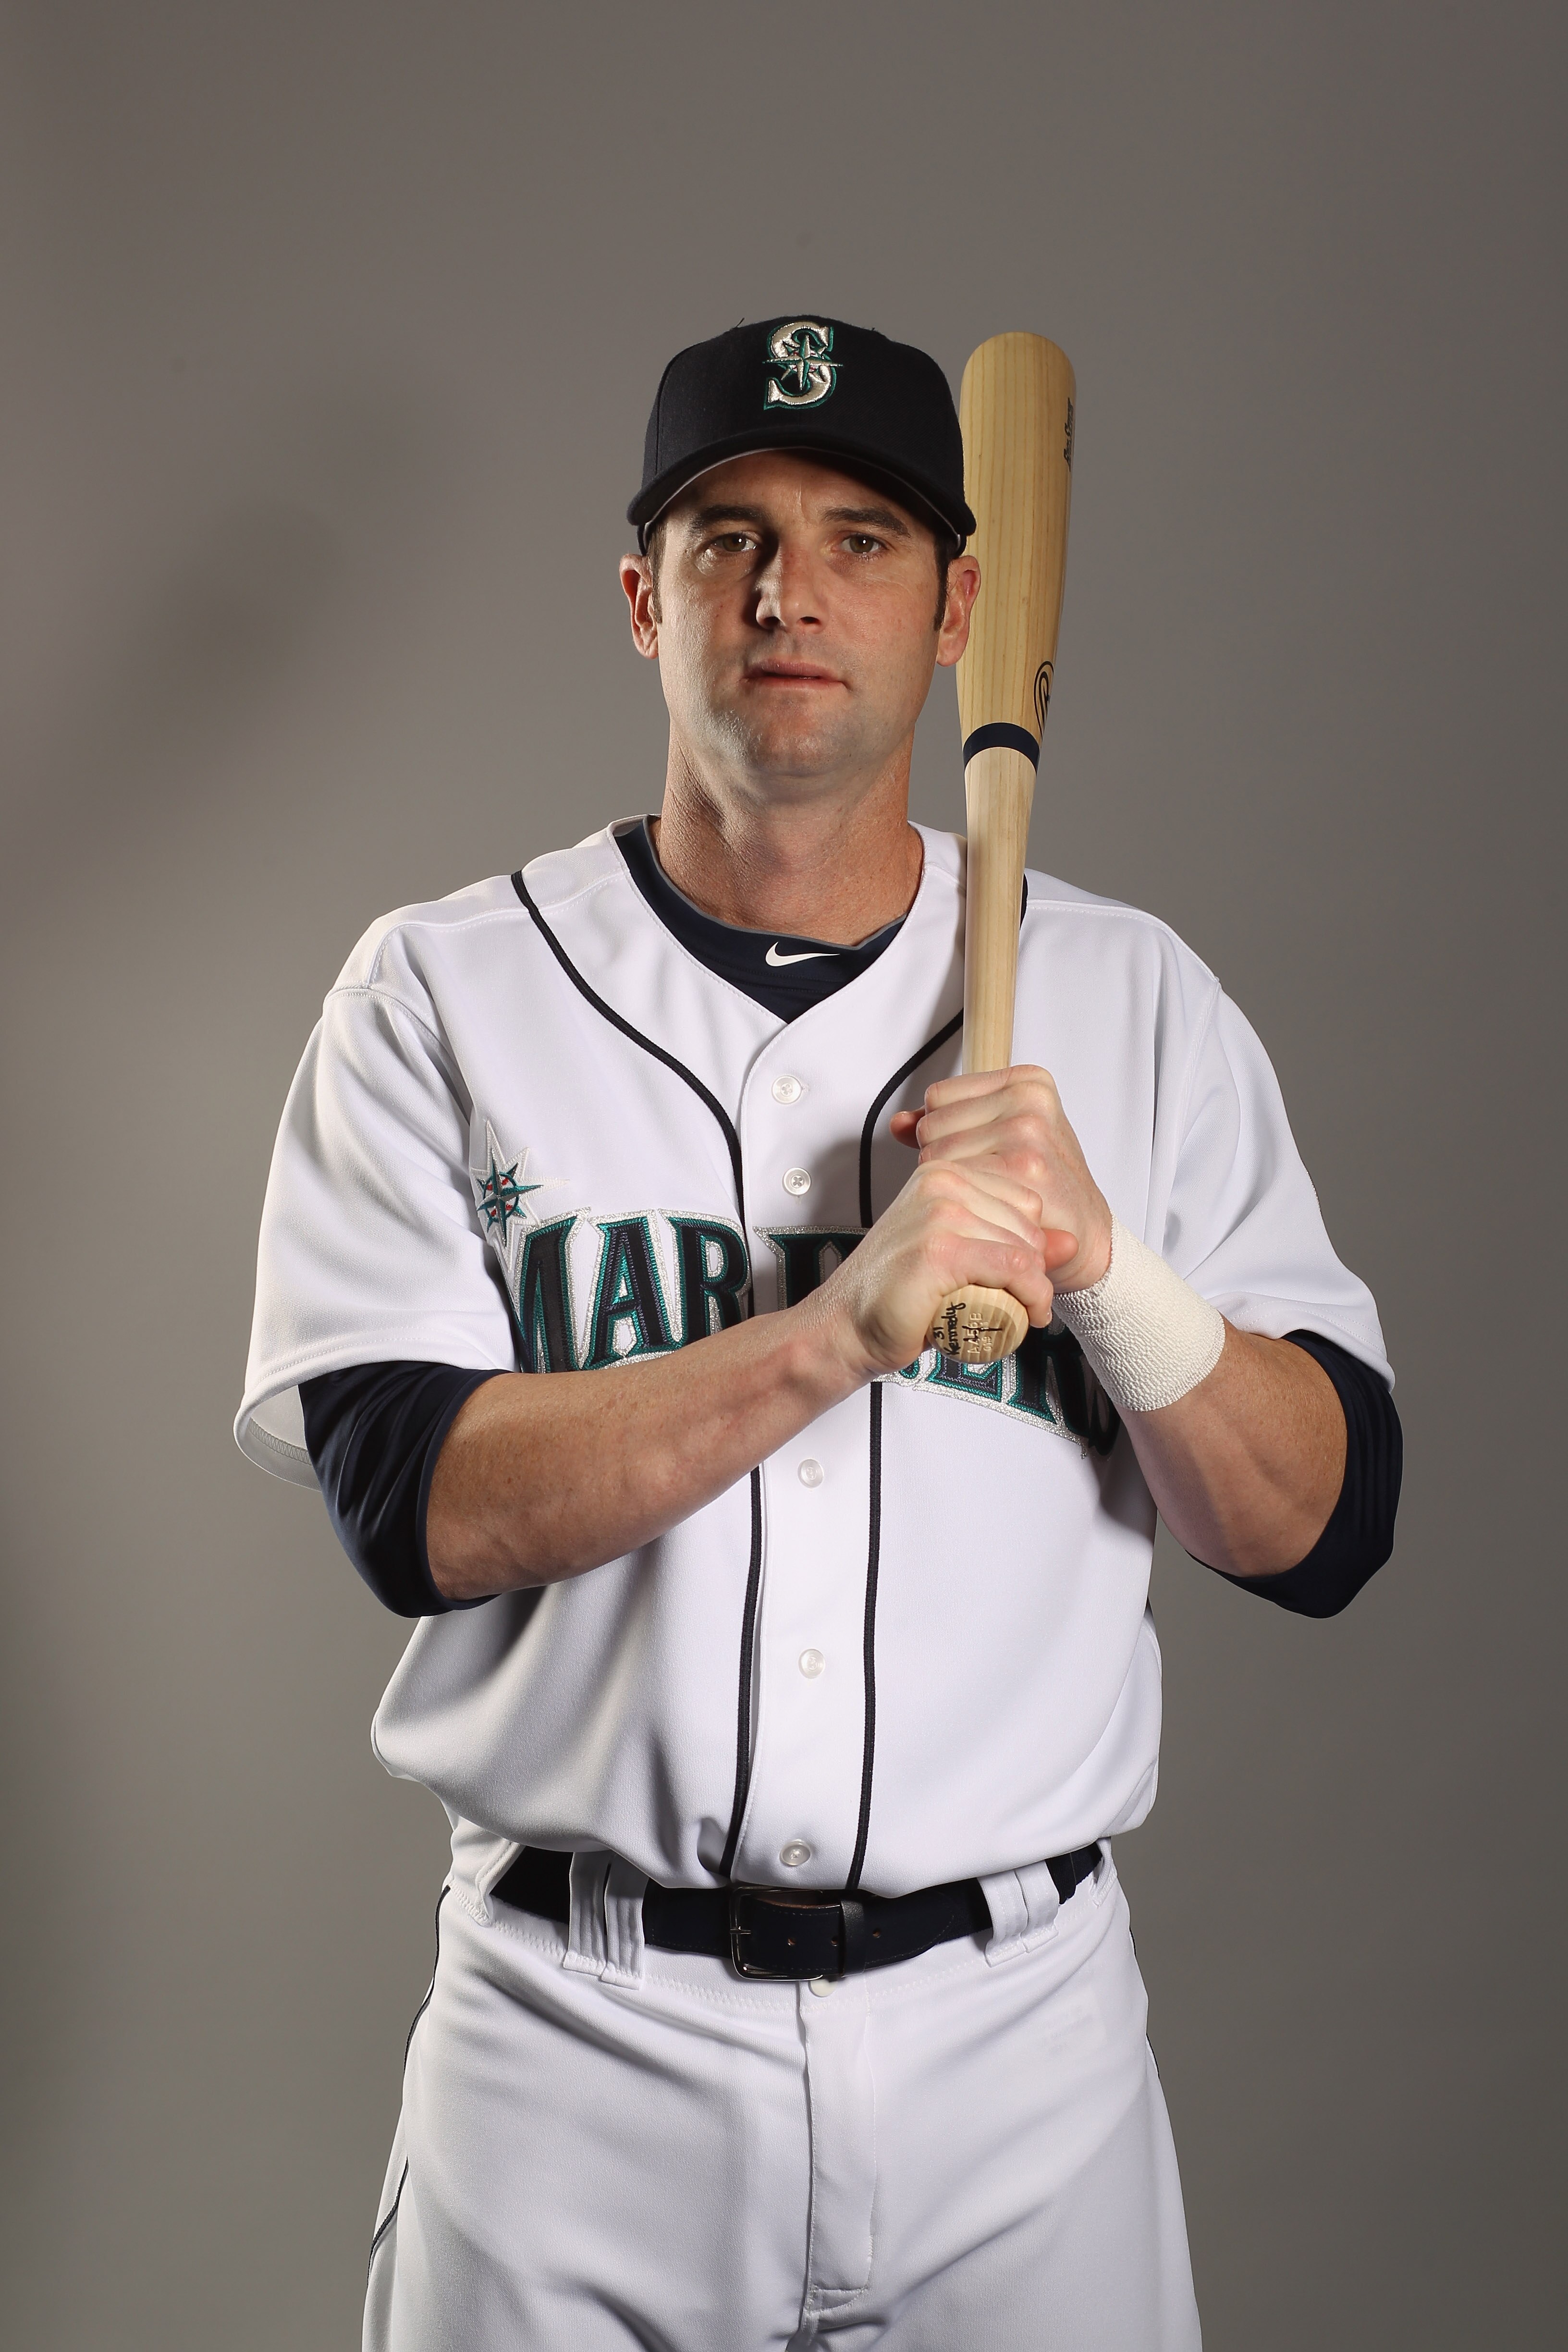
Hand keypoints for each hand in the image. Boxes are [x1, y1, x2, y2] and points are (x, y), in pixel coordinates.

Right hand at [804, 1157, 1059, 1378]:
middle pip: (1030, 1219)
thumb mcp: (962, 1257)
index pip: (1023, 1195)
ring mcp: (939, 1213)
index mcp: (942, 1173)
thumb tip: (1070, 1240)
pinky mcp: (940, 1249)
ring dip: (1036, 1288)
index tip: (1024, 1274)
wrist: (845, 1326)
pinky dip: (1030, 1297)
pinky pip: (1013, 1269)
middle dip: (1036, 1265)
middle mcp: (940, 1183)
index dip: (1033, 1240)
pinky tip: (1024, 1315)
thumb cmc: (896, 1294)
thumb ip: (1012, 1242)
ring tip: (1019, 1310)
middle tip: (1021, 1299)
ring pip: (1026, 1246)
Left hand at [890, 1065, 1112, 1301]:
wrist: (1085, 1238)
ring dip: (953, 1186)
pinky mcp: (1022, 1168)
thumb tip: (898, 1122)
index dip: (945, 1133)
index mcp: (1027, 1082)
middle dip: (946, 1160)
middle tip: (987, 1184)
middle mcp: (1029, 1100)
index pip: (937, 1098)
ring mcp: (1027, 1131)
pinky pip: (952, 1181)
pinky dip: (961, 1205)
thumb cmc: (1043, 1189)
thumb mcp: (1000, 1141)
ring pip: (936, 1155)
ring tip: (989, 1198)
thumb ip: (947, 1124)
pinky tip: (988, 1214)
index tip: (981, 1155)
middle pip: (931, 1125)